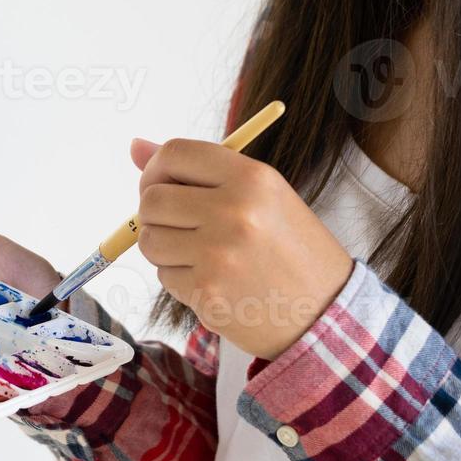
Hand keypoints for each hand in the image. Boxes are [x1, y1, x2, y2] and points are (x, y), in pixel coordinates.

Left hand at [132, 137, 353, 359]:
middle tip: (180, 224)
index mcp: (252, 178)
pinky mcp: (207, 293)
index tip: (160, 184)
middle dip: (155, 213)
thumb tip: (135, 147)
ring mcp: (218, 254)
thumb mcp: (263, 196)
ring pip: (150, 240)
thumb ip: (201, 171)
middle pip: (152, 198)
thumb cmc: (291, 249)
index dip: (156, 169)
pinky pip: (164, 276)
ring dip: (165, 248)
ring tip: (202, 254)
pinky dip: (180, 278)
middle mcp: (234, 211)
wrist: (326, 313)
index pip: (175, 154)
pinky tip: (214, 280)